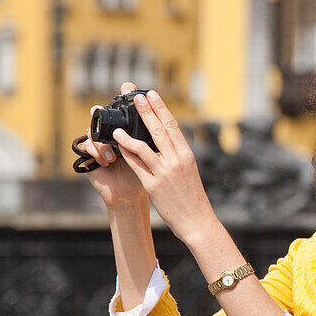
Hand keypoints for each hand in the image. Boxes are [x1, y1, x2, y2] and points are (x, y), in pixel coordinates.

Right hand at [78, 82, 148, 209]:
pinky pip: (88, 146)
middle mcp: (114, 133)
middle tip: (103, 106)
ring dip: (104, 141)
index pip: (126, 108)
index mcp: (130, 129)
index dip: (126, 94)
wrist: (133, 195)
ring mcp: (101, 143)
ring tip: (114, 156)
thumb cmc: (146, 174)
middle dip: (105, 109)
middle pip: (106, 114)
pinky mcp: (91, 156)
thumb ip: (155, 135)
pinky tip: (108, 162)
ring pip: (95, 130)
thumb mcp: (154, 152)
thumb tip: (162, 113)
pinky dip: (98, 152)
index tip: (129, 86)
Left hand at [109, 89, 216, 243]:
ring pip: (145, 146)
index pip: (173, 126)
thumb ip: (178, 157)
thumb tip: (167, 143)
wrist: (197, 221)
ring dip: (131, 131)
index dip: (161, 109)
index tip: (153, 95)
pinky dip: (127, 152)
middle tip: (136, 96)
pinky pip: (137, 165)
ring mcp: (165, 173)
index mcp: (187, 155)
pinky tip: (119, 143)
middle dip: (147, 111)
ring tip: (120, 121)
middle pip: (159, 130)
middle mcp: (177, 161)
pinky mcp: (154, 186)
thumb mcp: (189, 172)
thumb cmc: (192, 198)